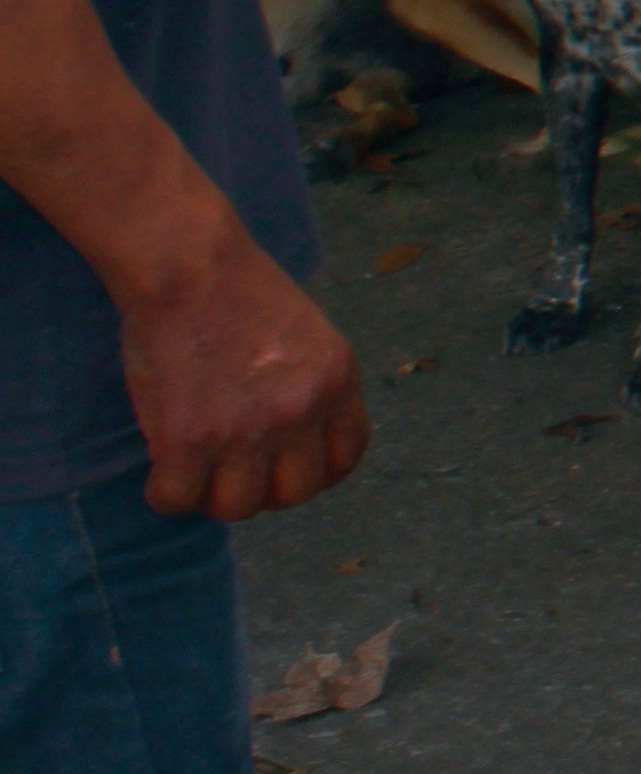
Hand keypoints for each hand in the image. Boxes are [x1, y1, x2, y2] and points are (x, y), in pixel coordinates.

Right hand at [114, 225, 367, 520]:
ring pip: (238, 506)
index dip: (316, 474)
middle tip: (235, 470)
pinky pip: (177, 499)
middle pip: (294, 493)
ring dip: (214, 496)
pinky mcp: (188, 440)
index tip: (287, 470)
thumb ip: (309, 386)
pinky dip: (166, 493)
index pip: (345, 457)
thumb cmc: (239, 291)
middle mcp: (301, 411)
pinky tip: (162, 471)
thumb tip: (292, 443)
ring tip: (197, 470)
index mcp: (337, 381)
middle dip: (265, 490)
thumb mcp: (308, 335)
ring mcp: (246, 430)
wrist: (188, 267)